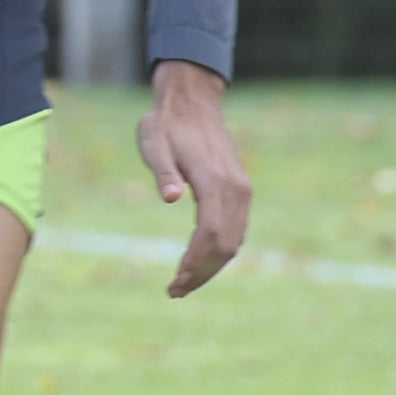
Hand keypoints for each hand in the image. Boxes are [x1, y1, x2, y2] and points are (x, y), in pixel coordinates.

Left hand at [134, 59, 251, 297]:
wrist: (192, 104)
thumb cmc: (166, 125)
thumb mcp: (153, 143)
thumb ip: (163, 171)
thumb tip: (170, 197)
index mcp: (213, 179)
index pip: (209, 232)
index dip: (194, 261)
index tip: (175, 281)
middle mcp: (235, 188)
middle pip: (225, 244)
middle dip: (201, 272)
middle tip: (174, 291)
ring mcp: (242, 190)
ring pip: (234, 241)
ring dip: (211, 267)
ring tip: (183, 284)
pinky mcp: (241, 190)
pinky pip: (236, 230)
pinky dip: (220, 251)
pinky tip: (199, 262)